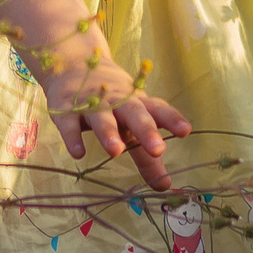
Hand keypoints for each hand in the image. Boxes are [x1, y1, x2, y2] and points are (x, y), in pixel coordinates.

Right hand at [38, 51, 192, 190]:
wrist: (75, 65)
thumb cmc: (114, 103)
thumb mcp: (132, 124)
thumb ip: (147, 156)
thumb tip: (164, 186)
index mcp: (138, 104)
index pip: (158, 110)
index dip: (172, 119)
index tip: (185, 131)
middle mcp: (118, 102)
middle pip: (134, 114)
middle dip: (146, 130)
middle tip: (158, 149)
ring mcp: (92, 104)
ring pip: (102, 117)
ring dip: (109, 133)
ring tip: (116, 152)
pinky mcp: (66, 109)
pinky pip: (69, 124)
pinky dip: (73, 137)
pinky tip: (77, 153)